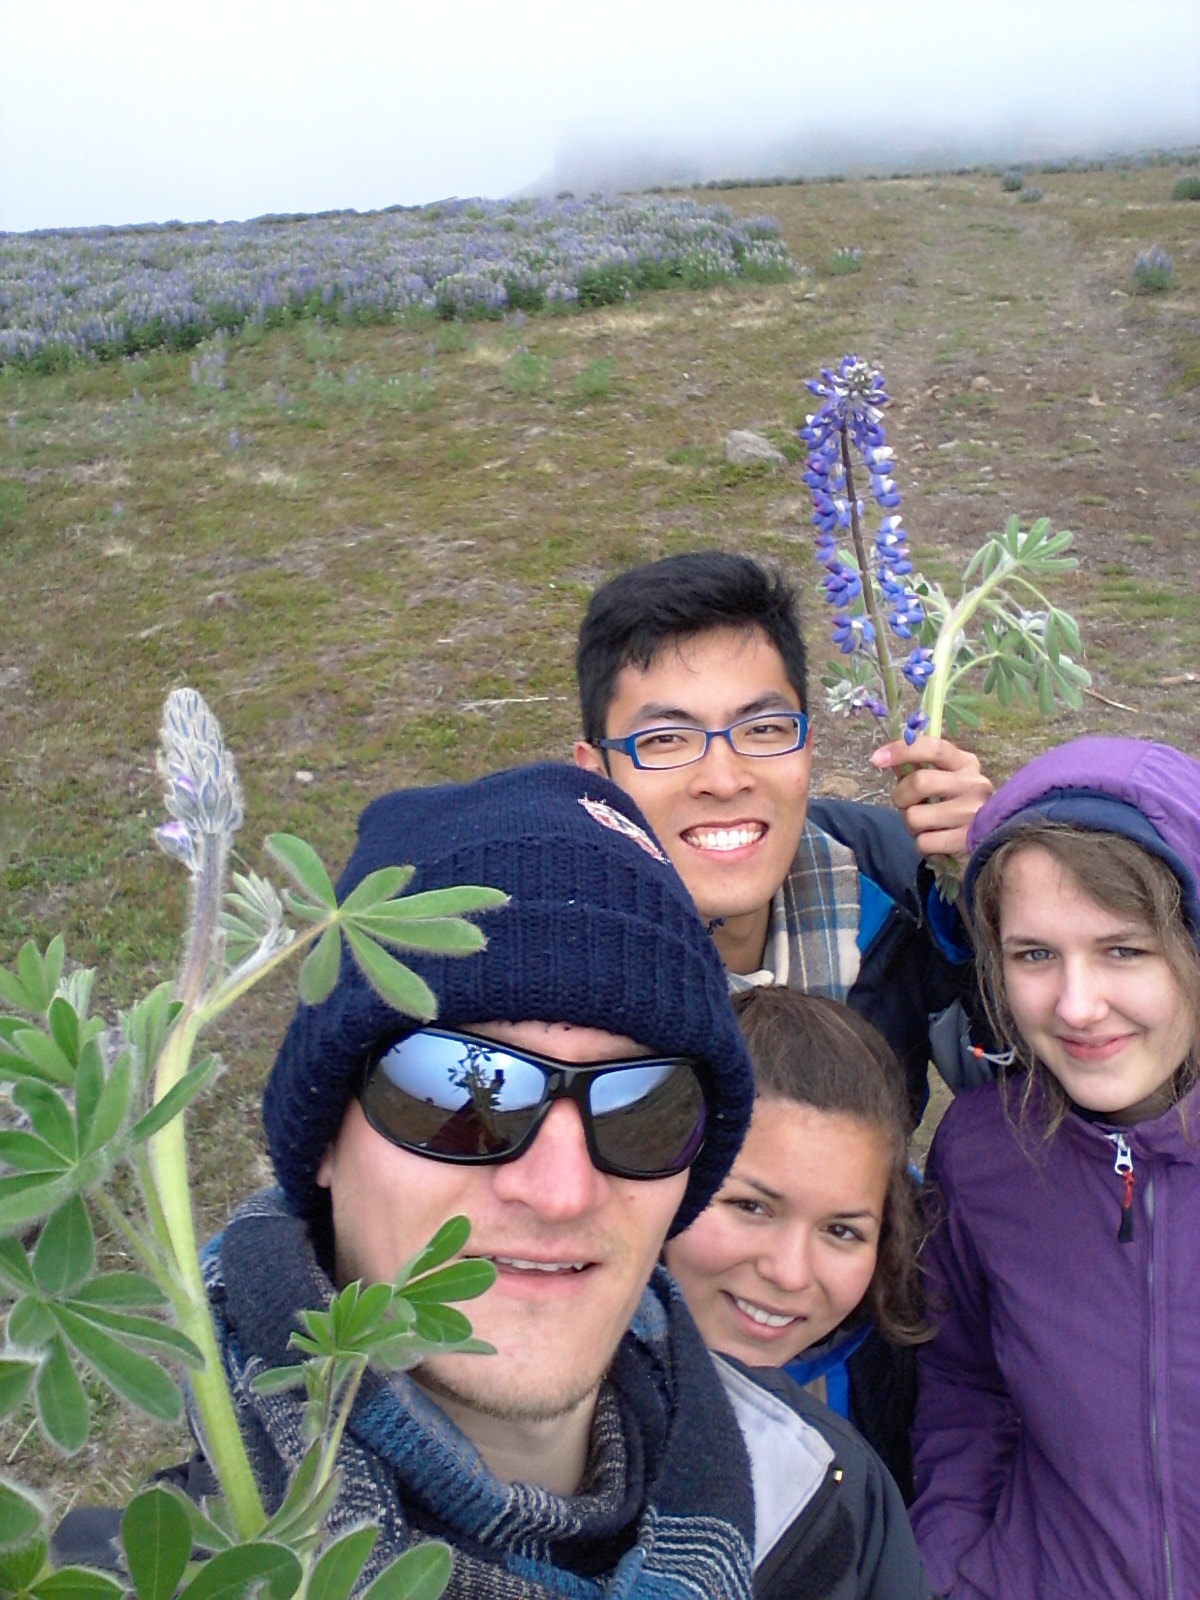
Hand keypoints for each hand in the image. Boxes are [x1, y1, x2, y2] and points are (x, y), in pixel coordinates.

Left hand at [870, 736, 992, 865]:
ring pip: (915, 817)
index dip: (902, 750)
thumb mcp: (941, 782)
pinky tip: (936, 842)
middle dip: (901, 796)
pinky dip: (922, 845)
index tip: (877, 758)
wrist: (988, 845)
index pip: (933, 748)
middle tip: (907, 805)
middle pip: (920, 782)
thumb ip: (916, 769)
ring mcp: (973, 814)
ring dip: (911, 825)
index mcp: (966, 764)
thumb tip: (885, 757)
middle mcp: (974, 785)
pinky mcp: (967, 842)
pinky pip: (923, 842)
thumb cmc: (954, 807)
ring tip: (926, 826)